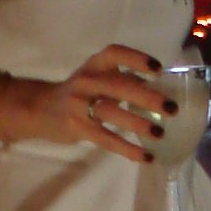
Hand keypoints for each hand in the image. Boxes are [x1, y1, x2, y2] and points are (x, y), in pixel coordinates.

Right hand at [12, 43, 169, 163]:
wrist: (39, 109)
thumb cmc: (77, 92)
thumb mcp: (95, 78)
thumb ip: (121, 79)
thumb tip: (154, 87)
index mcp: (94, 65)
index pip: (115, 54)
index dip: (136, 59)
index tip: (157, 69)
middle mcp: (86, 82)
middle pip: (118, 86)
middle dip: (146, 97)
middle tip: (171, 108)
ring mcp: (80, 105)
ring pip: (111, 113)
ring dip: (138, 123)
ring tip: (160, 133)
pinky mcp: (78, 128)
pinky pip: (106, 139)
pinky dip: (127, 149)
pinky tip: (146, 156)